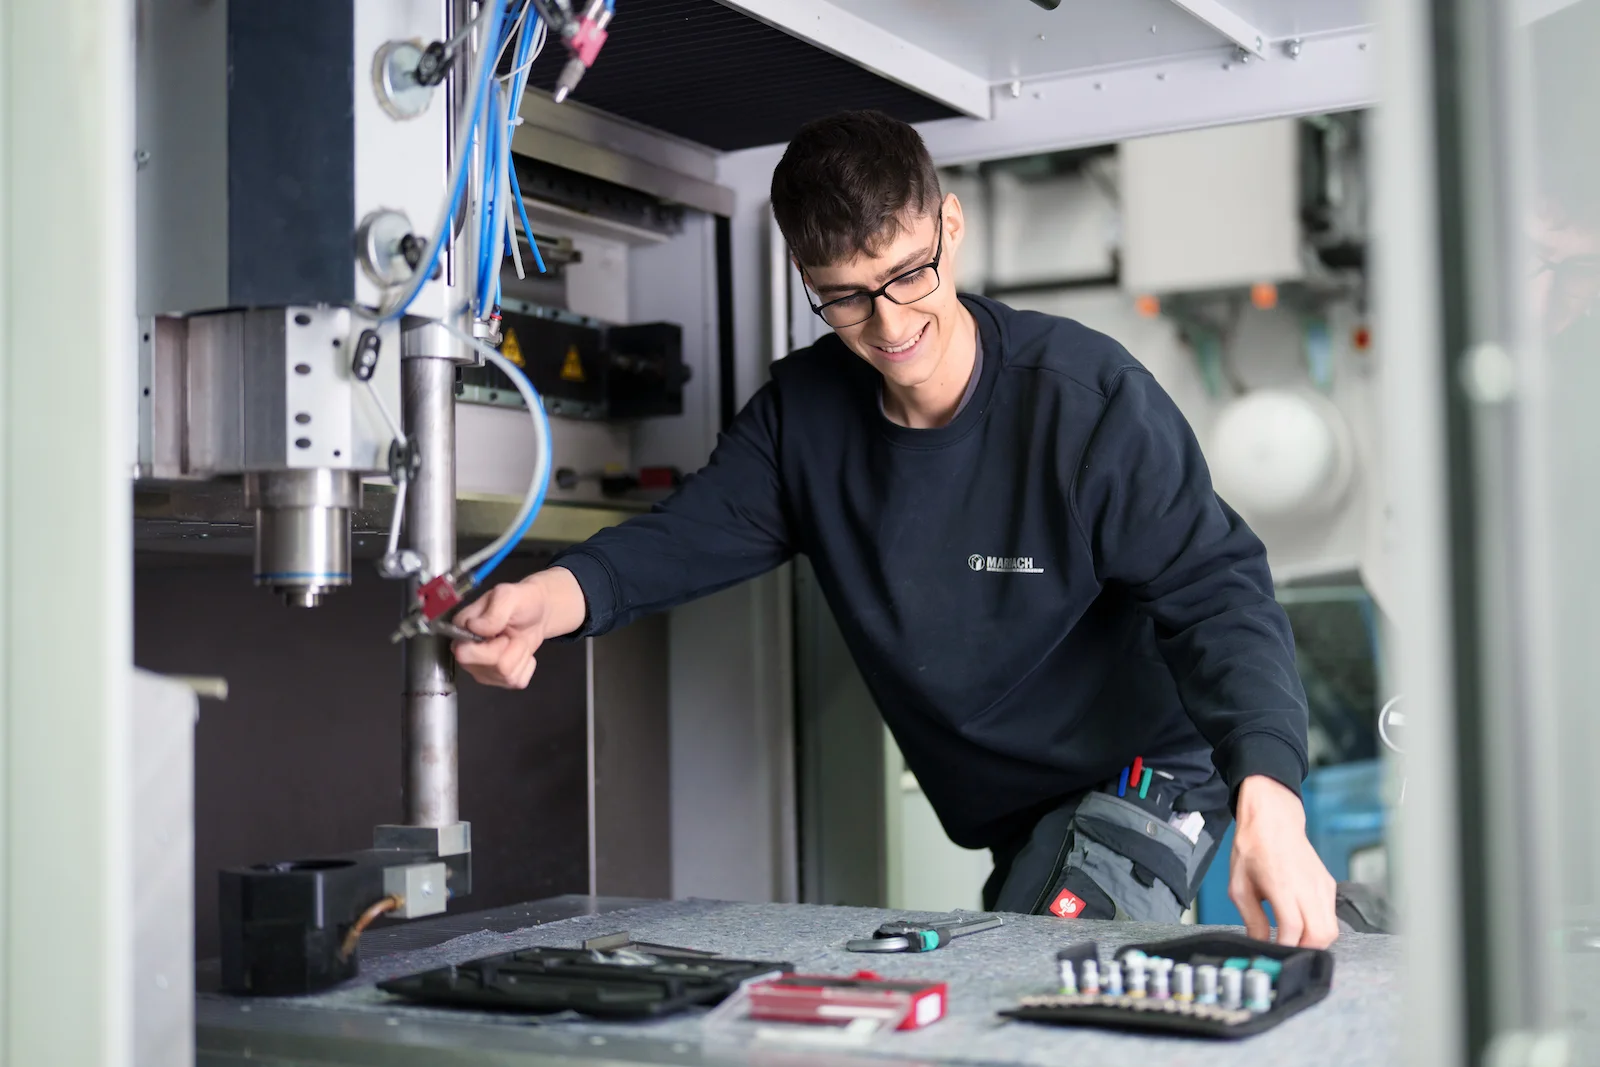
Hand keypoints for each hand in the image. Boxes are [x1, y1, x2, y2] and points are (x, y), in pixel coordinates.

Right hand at [451, 567, 584, 688]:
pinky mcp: (500, 680)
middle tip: (510, 635)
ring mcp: (483, 669)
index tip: (501, 632)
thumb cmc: (521, 601)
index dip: (489, 646)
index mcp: (462, 632)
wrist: (538, 612)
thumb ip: (493, 613)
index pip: (464, 654)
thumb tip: (475, 628)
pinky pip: (517, 681)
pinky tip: (521, 651)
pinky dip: (527, 665)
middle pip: (490, 668)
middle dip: (509, 651)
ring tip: (517, 639)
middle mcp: (467, 654)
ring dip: (519, 655)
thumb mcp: (508, 596)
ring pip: (506, 675)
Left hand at [1228, 775, 1338, 947]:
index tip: (1274, 953)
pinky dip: (1320, 927)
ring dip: (1315, 942)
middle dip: (1304, 950)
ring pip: (1332, 930)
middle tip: (1286, 949)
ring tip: (1294, 939)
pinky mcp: (1329, 884)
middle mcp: (1307, 886)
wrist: (1273, 820)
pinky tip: (1302, 923)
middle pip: (1320, 935)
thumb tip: (1260, 943)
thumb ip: (1251, 919)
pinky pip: (1331, 916)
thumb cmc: (1252, 849)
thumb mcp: (1239, 886)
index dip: (1286, 947)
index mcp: (1282, 885)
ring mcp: (1322, 885)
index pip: (1294, 929)